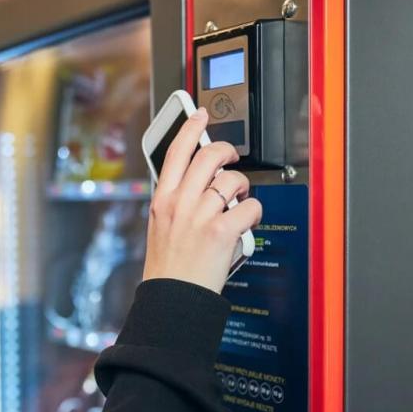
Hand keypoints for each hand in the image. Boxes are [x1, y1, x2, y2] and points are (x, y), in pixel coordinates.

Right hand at [142, 107, 262, 292]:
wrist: (172, 296)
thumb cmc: (168, 266)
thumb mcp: (160, 226)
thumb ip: (177, 200)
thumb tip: (203, 180)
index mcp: (162, 200)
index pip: (176, 152)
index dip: (190, 128)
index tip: (200, 115)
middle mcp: (180, 203)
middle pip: (209, 156)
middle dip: (226, 152)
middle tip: (231, 160)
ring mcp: (200, 216)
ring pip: (233, 181)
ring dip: (241, 189)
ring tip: (235, 203)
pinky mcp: (221, 230)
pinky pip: (249, 207)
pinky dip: (252, 214)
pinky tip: (244, 223)